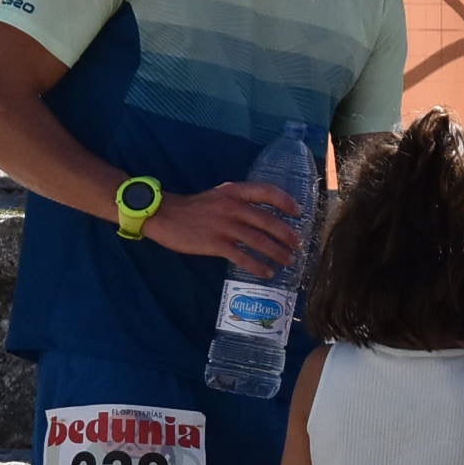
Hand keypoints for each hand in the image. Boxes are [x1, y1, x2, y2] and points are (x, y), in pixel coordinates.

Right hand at [142, 180, 302, 278]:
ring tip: (288, 261)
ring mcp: (225, 226)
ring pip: (259, 241)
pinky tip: (267, 273)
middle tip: (297, 245)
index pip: (267, 192)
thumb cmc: (193, 207)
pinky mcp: (216, 244)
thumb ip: (238, 200)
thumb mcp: (219, 196)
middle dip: (287, 235)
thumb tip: (261, 214)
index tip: (298, 212)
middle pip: (268, 221)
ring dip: (277, 253)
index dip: (286, 202)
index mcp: (234, 191)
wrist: (165, 215)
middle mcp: (233, 207)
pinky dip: (258, 266)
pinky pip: (243, 257)